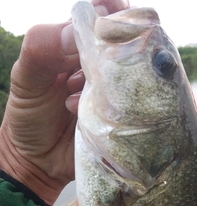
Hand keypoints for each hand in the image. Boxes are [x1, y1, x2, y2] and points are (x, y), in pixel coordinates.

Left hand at [0, 0, 129, 205]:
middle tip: (85, 71)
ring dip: (106, 84)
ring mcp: (115, 94)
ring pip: (131, 75)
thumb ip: (42, 48)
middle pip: (125, 44)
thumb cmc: (29, 116)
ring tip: (73, 98)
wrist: (36, 163)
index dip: (111, 13)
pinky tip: (82, 115)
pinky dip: (112, 108)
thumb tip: (77, 33)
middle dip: (112, 52)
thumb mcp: (25, 78)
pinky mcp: (123, 120)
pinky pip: (134, 107)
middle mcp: (101, 67)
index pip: (102, 16)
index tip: (112, 16)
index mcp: (76, 46)